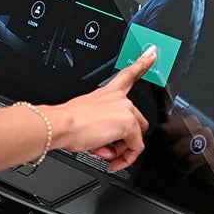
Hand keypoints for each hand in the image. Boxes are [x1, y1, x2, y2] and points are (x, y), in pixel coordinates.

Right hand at [46, 46, 156, 171]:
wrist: (62, 125)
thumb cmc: (67, 122)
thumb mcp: (84, 117)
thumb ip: (99, 125)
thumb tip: (102, 143)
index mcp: (107, 92)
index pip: (127, 75)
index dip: (142, 63)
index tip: (152, 53)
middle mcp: (118, 98)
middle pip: (137, 121)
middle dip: (124, 140)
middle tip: (108, 148)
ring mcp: (125, 109)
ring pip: (136, 137)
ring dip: (121, 151)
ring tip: (104, 153)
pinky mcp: (128, 124)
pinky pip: (135, 148)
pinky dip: (125, 159)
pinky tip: (112, 160)